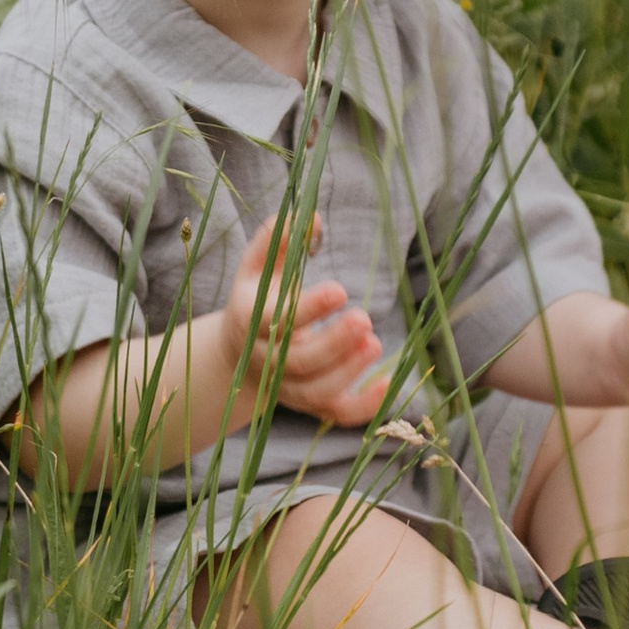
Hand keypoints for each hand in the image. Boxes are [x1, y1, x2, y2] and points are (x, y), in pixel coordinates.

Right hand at [224, 215, 391, 428]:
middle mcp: (266, 361)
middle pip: (298, 362)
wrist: (239, 358)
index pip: (276, 320)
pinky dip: (364, 406)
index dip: (308, 309)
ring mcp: (287, 388)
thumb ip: (277, 240)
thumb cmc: (256, 300)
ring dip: (348, 371)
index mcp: (250, 322)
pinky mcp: (310, 405)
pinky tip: (389, 385)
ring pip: (316, 392)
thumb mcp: (257, 269)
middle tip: (365, 319)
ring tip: (375, 343)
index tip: (340, 291)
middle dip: (333, 343)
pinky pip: (336, 414)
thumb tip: (310, 214)